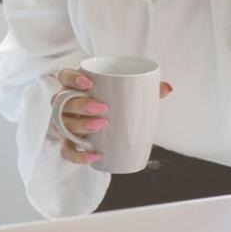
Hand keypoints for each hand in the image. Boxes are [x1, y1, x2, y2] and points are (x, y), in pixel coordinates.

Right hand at [50, 69, 171, 164]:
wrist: (103, 127)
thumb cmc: (113, 104)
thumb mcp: (127, 95)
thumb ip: (145, 89)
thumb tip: (168, 88)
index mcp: (75, 86)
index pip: (64, 76)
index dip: (72, 78)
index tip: (88, 83)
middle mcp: (64, 104)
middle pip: (62, 102)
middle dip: (80, 105)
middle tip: (102, 108)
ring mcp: (63, 124)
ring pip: (61, 124)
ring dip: (80, 125)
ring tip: (101, 126)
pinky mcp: (67, 143)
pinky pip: (66, 151)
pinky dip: (78, 155)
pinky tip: (95, 155)